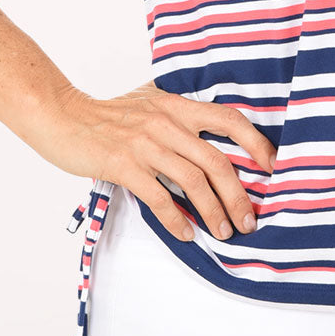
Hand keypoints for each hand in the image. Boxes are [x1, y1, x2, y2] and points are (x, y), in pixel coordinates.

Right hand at [41, 78, 277, 241]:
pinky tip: (186, 234)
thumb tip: (212, 135)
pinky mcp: (123, 164)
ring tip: (223, 232)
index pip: (229, 119)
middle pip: (217, 161)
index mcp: (176, 104)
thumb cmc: (107, 115)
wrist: (62, 117)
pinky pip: (159, 197)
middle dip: (239, 196)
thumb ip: (178, 114)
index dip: (256, 144)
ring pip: (194, 181)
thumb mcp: (148, 101)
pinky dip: (177, 219)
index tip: (272, 168)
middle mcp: (166, 121)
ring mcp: (145, 142)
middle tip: (249, 221)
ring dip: (214, 212)